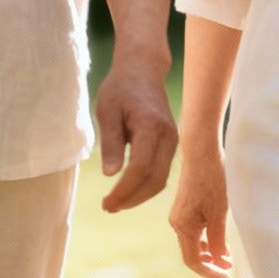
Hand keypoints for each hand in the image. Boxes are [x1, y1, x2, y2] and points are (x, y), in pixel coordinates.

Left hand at [95, 55, 176, 211]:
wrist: (143, 70)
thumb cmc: (121, 88)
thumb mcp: (107, 110)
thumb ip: (110, 142)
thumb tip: (111, 174)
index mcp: (150, 126)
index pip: (141, 169)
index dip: (124, 191)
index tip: (106, 202)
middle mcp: (168, 136)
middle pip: (155, 180)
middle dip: (132, 199)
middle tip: (108, 207)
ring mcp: (173, 141)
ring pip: (161, 180)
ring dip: (139, 196)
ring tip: (116, 202)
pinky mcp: (171, 144)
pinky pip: (162, 172)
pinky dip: (146, 186)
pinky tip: (128, 190)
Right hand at [167, 143, 232, 277]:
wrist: (201, 150)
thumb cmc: (212, 178)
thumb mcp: (219, 211)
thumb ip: (218, 239)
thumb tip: (221, 262)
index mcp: (183, 226)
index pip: (194, 260)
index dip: (209, 272)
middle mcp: (177, 223)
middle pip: (192, 254)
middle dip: (210, 266)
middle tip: (228, 273)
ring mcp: (179, 215)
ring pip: (193, 243)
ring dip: (209, 254)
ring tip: (227, 260)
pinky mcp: (185, 207)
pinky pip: (194, 231)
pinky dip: (206, 241)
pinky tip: (220, 242)